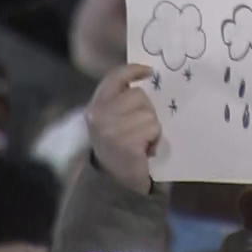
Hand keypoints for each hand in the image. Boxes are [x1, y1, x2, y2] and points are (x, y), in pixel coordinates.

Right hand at [86, 64, 159, 192]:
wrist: (116, 181)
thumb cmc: (120, 145)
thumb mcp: (113, 119)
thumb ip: (123, 100)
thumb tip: (148, 76)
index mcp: (96, 106)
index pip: (114, 77)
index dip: (133, 70)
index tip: (150, 72)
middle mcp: (99, 115)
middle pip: (140, 95)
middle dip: (147, 109)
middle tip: (141, 128)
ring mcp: (112, 130)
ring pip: (149, 113)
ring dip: (153, 127)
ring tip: (142, 140)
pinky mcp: (126, 144)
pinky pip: (153, 129)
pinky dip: (155, 139)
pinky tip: (146, 149)